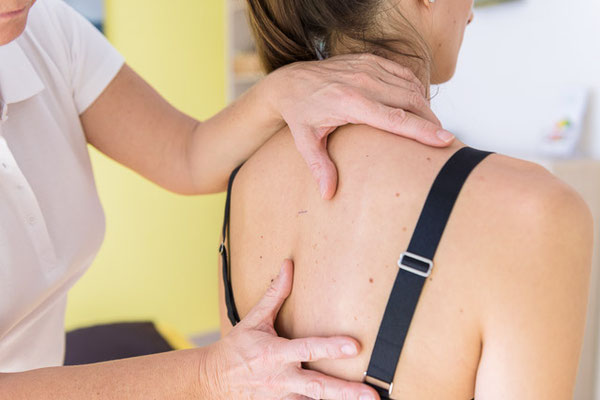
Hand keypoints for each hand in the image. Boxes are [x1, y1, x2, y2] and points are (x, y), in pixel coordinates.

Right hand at [204, 260, 378, 399]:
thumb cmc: (237, 348)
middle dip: (346, 392)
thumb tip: (288, 266)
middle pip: (318, 387)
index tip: (354, 346)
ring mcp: (282, 397)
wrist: (213, 381)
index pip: (308, 350)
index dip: (331, 348)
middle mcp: (281, 378)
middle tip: (371, 395)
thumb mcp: (254, 319)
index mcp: (275, 354)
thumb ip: (275, 294)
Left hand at [264, 53, 452, 198]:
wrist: (290, 81)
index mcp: (349, 103)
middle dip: (431, 121)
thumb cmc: (300, 114)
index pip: (395, 119)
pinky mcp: (370, 60)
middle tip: (443, 141)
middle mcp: (362, 82)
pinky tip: (418, 105)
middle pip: (410, 102)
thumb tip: (328, 195)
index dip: (422, 130)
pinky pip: (403, 73)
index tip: (445, 140)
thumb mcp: (305, 142)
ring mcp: (367, 68)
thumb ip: (320, 167)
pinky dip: (415, 88)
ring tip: (432, 127)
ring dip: (425, 106)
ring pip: (410, 87)